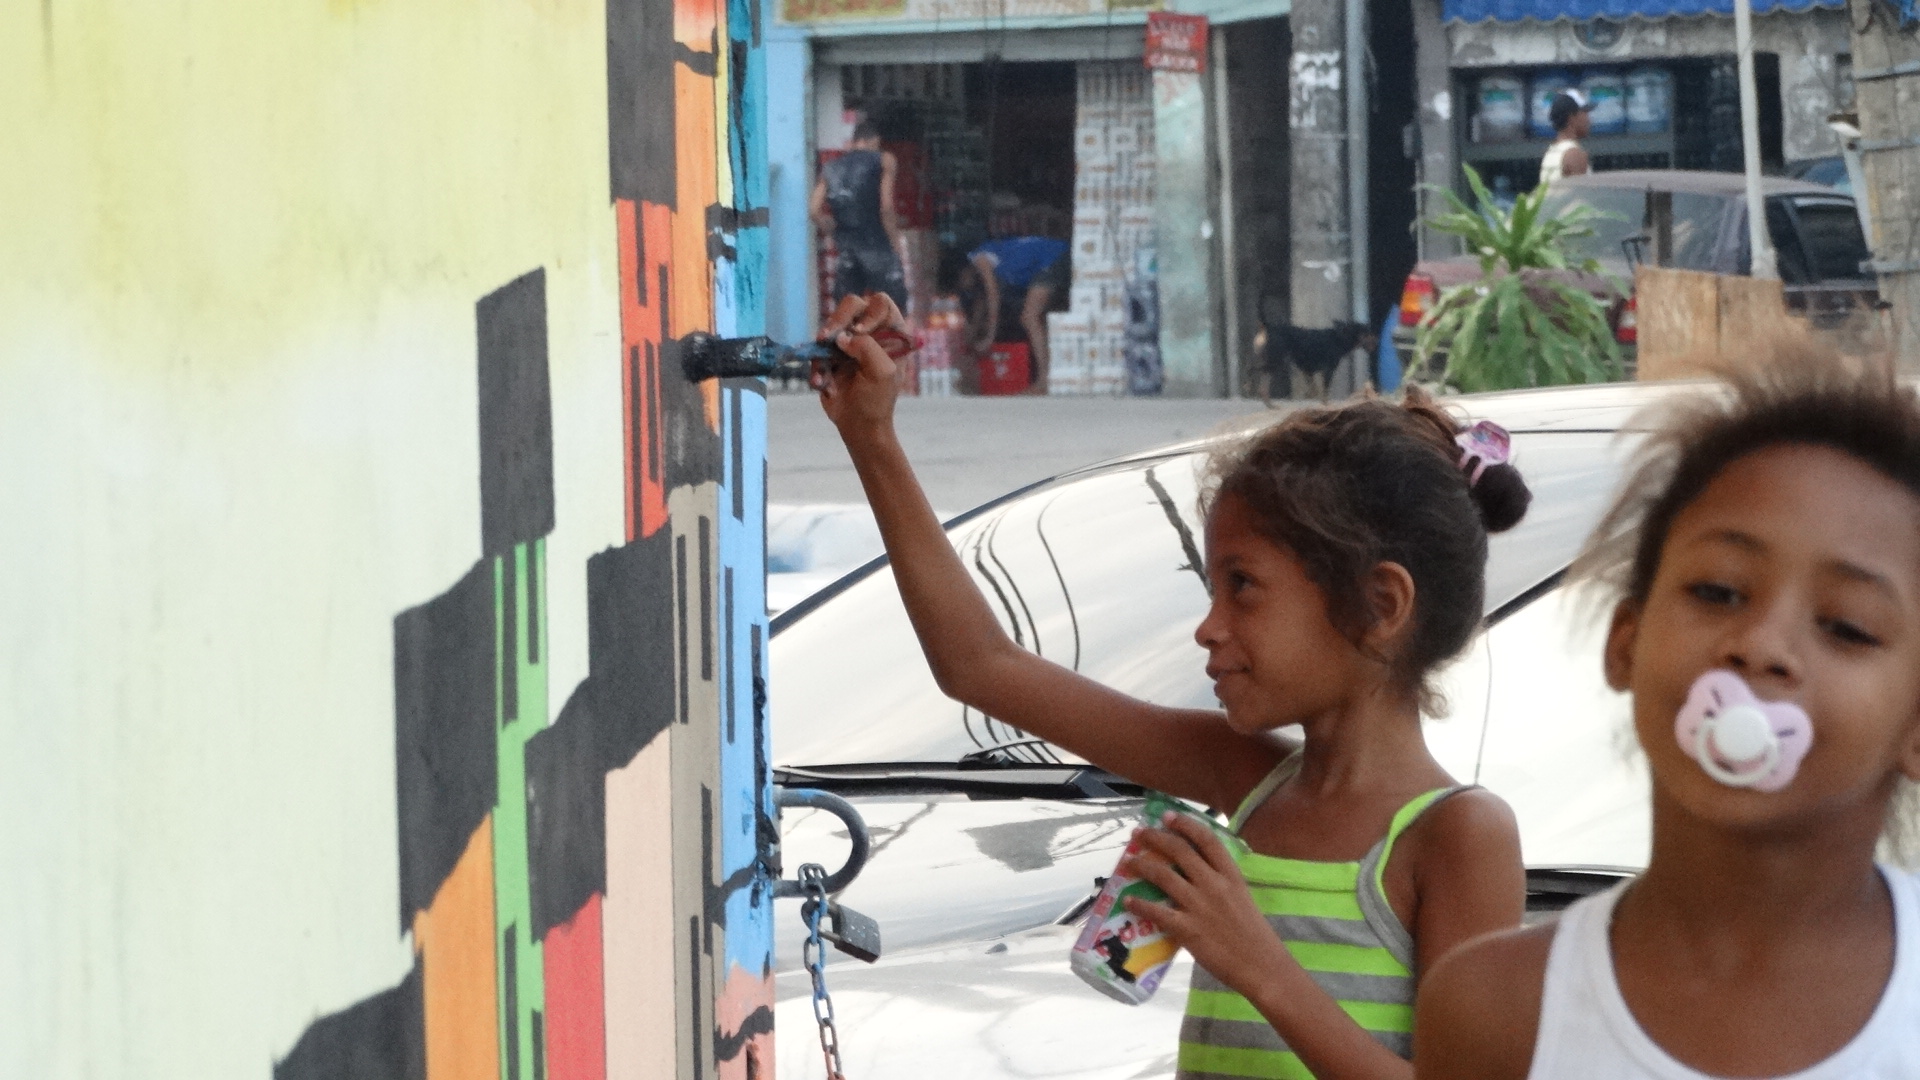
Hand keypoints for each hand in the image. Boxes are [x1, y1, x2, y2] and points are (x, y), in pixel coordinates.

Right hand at [816, 292, 905, 440]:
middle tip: (827, 337)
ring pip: (830, 327)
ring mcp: (849, 342)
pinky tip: (822, 385)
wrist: (858, 426)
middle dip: (838, 320)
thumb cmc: (877, 400)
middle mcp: (870, 332)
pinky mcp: (830, 355)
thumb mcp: (882, 373)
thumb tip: (843, 337)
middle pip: (852, 305)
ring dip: (823, 351)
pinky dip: (817, 368)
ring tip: (824, 376)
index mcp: (892, 333)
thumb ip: (867, 347)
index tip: (860, 331)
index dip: (868, 313)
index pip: (880, 304)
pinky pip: (817, 350)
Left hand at [1120, 811, 1293, 994]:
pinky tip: (1128, 901)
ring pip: (1163, 876)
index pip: (1207, 840)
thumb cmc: (1254, 935)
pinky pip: (1157, 912)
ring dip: (1142, 865)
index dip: (1185, 824)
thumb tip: (1195, 872)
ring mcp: (1200, 906)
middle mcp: (1214, 885)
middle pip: (1180, 851)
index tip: (1168, 816)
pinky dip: (1140, 905)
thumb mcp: (1242, 898)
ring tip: (1129, 860)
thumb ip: (1221, 883)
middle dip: (1156, 837)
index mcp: (1231, 876)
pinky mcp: (1188, 929)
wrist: (1261, 966)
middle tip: (1139, 832)